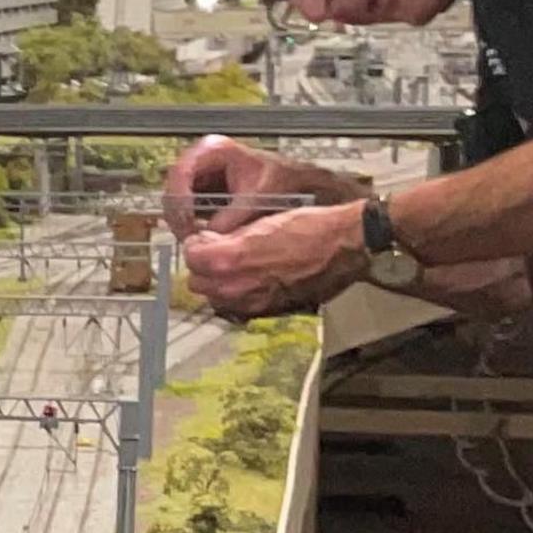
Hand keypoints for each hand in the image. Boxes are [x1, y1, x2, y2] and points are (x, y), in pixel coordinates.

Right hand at [162, 136, 365, 238]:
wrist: (293, 184)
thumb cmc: (280, 179)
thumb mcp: (258, 197)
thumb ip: (234, 216)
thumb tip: (212, 237)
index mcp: (213, 150)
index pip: (180, 171)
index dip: (179, 199)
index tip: (187, 221)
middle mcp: (200, 160)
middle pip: (172, 188)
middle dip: (178, 215)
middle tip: (190, 237)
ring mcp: (197, 177)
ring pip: (174, 201)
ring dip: (182, 222)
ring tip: (196, 239)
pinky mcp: (199, 193)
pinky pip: (184, 210)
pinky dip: (190, 224)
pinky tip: (201, 235)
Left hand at [182, 201, 369, 319]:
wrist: (342, 246)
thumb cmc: (306, 227)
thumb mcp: (260, 222)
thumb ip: (228, 236)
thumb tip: (207, 242)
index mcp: (229, 259)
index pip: (190, 256)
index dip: (197, 245)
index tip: (206, 238)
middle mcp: (234, 285)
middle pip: (197, 281)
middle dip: (204, 267)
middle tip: (218, 252)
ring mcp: (249, 301)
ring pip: (214, 296)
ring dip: (218, 282)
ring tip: (235, 266)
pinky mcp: (265, 310)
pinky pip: (236, 305)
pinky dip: (236, 294)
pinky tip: (250, 279)